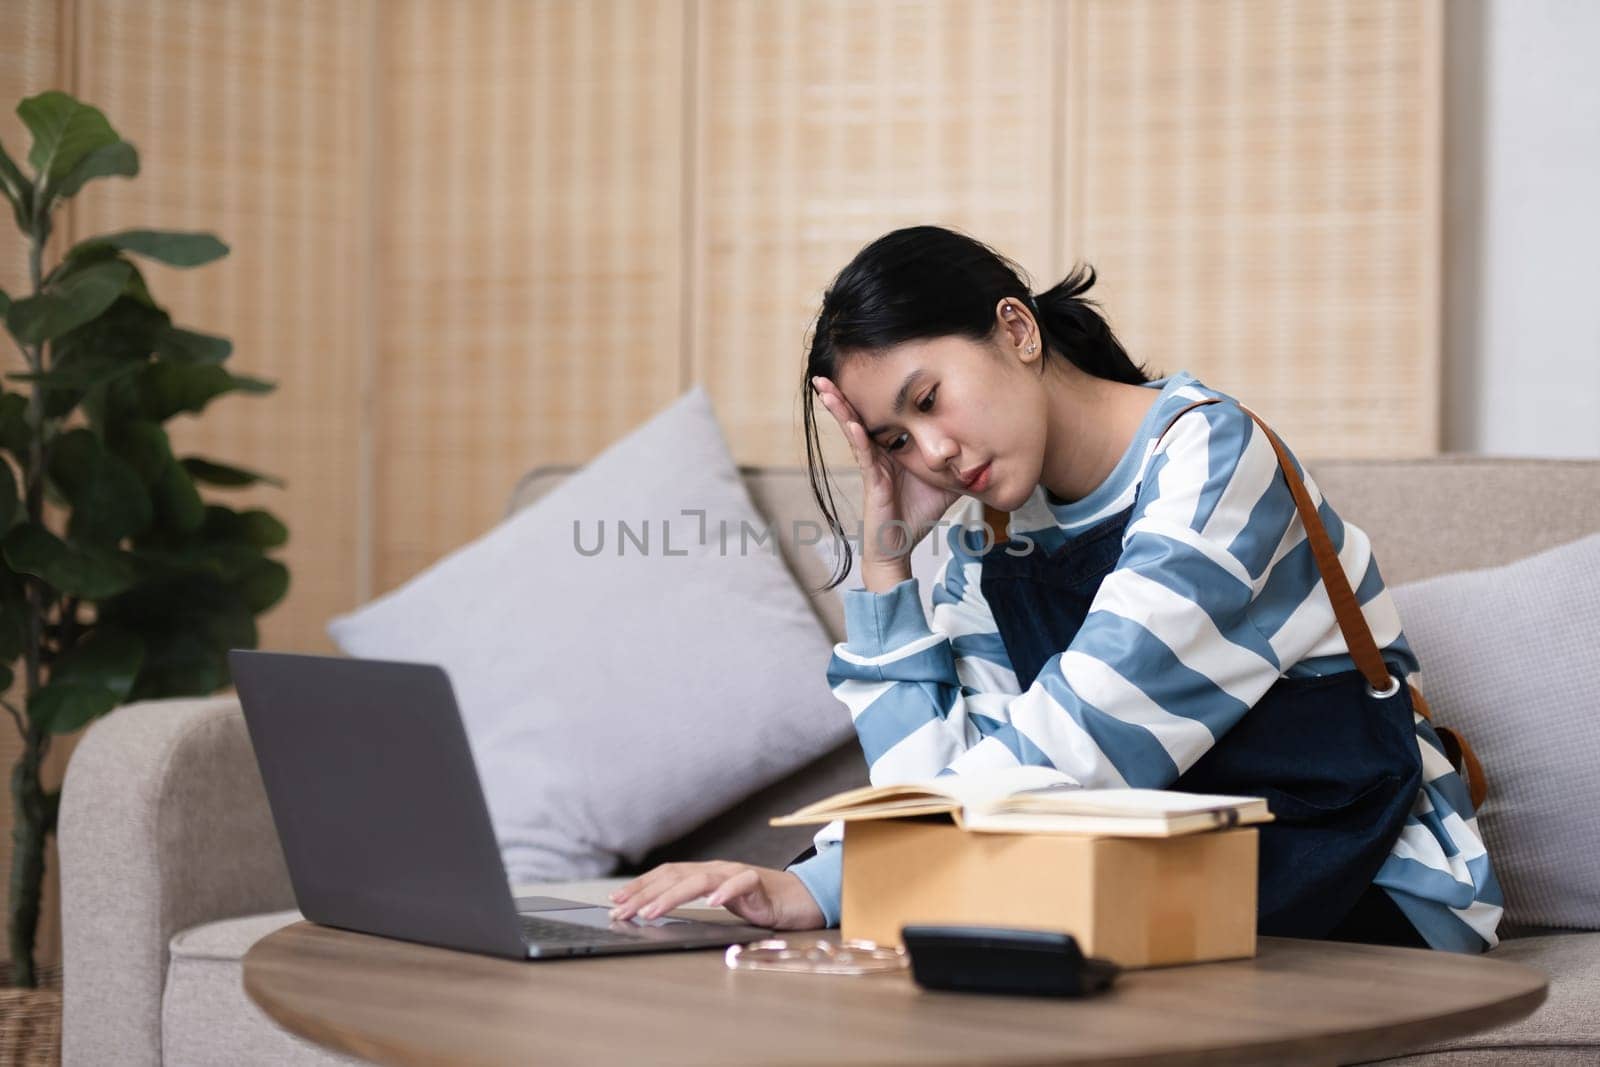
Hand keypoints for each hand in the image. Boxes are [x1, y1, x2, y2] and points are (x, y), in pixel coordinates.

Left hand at [608, 861, 824, 929]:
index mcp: (706, 873)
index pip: (666, 875)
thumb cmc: (760, 903)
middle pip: (675, 875)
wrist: (801, 899)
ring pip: (700, 879)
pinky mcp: (759, 884)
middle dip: (644, 893)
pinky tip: (712, 903)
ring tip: (652, 911)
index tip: (616, 903)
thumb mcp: (722, 903)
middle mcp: (718, 869)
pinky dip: (726, 891)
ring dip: (672, 895)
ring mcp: (737, 874)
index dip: (640, 886)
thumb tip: (657, 912)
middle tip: (622, 912)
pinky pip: (741, 883)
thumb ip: (697, 904)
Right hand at [811, 375, 961, 580]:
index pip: (880, 415)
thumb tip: (982, 445)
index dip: (870, 393)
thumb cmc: (918, 514)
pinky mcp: (872, 480)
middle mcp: (877, 453)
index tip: (863, 368)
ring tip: (824, 387)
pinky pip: (864, 454)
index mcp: (891, 449)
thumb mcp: (945, 480)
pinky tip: (851, 423)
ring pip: (853, 430)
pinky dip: (857, 437)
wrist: (901, 547)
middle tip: (825, 372)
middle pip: (858, 416)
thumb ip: (956, 461)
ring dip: (839, 408)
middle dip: (841, 394)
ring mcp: (872, 466)